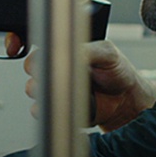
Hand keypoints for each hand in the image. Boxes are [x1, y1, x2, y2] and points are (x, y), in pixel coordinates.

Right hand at [20, 39, 155, 129]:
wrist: (126, 100)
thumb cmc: (118, 72)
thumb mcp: (107, 53)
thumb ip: (86, 50)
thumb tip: (69, 52)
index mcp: (64, 49)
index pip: (38, 46)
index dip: (30, 49)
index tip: (32, 53)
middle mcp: (56, 67)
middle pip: (31, 68)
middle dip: (42, 72)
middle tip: (64, 73)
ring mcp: (54, 87)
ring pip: (33, 89)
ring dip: (50, 90)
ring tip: (74, 89)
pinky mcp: (56, 107)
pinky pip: (40, 110)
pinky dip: (52, 108)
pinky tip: (69, 102)